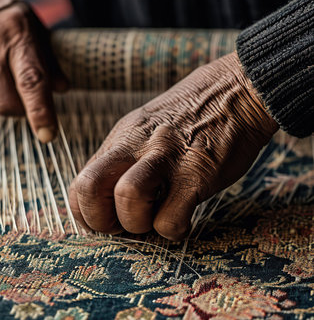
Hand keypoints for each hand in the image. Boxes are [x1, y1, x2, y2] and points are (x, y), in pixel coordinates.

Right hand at [0, 0, 67, 141]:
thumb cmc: (7, 21)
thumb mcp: (35, 31)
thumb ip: (50, 63)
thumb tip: (62, 89)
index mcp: (17, 32)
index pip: (30, 81)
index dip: (40, 112)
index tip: (47, 135)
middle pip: (6, 104)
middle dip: (18, 109)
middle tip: (20, 93)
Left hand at [69, 52, 278, 240]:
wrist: (239, 89)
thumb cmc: (191, 116)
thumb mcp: (145, 128)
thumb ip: (124, 158)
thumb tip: (107, 195)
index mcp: (120, 140)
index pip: (79, 183)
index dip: (85, 212)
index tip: (105, 221)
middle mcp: (136, 146)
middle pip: (90, 188)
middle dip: (100, 221)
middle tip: (124, 225)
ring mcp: (166, 157)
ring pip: (127, 198)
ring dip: (138, 224)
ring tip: (157, 220)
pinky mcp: (197, 172)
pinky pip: (171, 217)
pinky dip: (173, 230)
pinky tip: (184, 221)